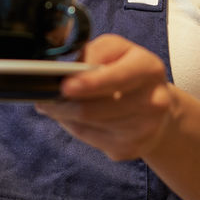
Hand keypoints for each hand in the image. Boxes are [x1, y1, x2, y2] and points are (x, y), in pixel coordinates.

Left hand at [36, 34, 179, 161]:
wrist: (157, 105)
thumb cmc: (127, 71)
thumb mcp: (115, 50)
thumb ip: (93, 53)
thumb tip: (66, 70)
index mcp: (149, 69)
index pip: (116, 78)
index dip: (88, 84)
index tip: (64, 86)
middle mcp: (153, 101)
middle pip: (93, 109)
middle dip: (61, 103)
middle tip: (43, 97)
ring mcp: (144, 129)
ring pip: (86, 125)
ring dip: (64, 115)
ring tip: (56, 104)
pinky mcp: (131, 149)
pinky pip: (89, 139)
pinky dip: (74, 127)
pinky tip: (73, 118)